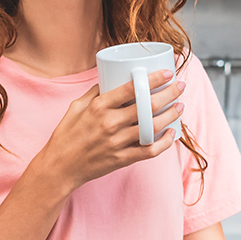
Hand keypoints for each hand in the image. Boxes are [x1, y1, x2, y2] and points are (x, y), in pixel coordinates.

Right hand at [34, 69, 184, 194]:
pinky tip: (172, 133)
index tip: (168, 72)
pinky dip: (165, 142)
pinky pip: (150, 150)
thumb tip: (111, 77)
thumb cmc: (67, 134)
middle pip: (148, 106)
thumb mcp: (76, 107)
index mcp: (99, 107)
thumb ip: (95, 92)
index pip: (132, 88)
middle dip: (170, 93)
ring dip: (171, 115)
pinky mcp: (122, 159)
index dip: (153, 79)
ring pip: (153, 127)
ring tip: (180, 106)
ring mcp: (117, 142)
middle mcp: (110, 123)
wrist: (60, 166)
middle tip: (180, 86)